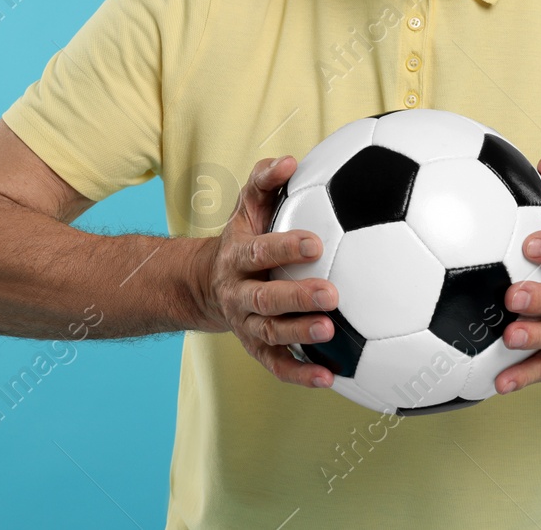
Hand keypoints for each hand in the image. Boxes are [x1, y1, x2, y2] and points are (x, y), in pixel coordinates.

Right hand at [192, 155, 338, 388]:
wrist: (209, 284)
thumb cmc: (245, 237)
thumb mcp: (248, 205)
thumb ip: (265, 180)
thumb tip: (290, 160)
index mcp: (238, 256)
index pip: (260, 252)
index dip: (285, 248)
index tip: (315, 243)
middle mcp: (239, 293)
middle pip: (265, 299)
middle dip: (297, 297)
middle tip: (331, 294)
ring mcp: (247, 324)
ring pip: (271, 334)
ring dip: (300, 335)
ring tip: (330, 333)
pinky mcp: (257, 349)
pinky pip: (277, 365)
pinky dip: (301, 374)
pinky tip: (330, 378)